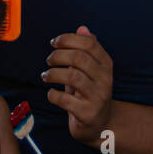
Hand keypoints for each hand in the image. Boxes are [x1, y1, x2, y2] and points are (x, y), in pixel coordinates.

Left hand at [44, 26, 113, 145]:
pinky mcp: (87, 113)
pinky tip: (51, 93)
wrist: (99, 125)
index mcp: (106, 65)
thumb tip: (82, 28)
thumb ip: (87, 50)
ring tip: (46, 76)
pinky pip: (65, 100)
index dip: (68, 39)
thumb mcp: (90, 70)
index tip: (54, 42)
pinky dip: (53, 95)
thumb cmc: (89, 93)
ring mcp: (98, 97)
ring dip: (53, 74)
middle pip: (80, 58)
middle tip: (48, 61)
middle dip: (58, 56)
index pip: (89, 44)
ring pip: (73, 77)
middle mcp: (105, 79)